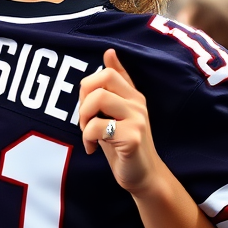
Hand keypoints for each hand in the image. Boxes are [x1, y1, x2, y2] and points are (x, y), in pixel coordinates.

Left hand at [79, 49, 160, 195]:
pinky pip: (98, 127)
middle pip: (101, 80)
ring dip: (84, 118)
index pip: (107, 72)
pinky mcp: (133, 137)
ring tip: (88, 134)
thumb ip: (114, 84)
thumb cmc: (124, 144)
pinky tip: (92, 148)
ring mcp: (137, 119)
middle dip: (83, 100)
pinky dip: (87, 138)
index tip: (87, 107)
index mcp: (133, 95)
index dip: (88, 86)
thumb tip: (109, 52)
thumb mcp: (117, 111)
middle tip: (85, 121)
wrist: (144, 176)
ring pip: (99, 99)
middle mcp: (137, 103)